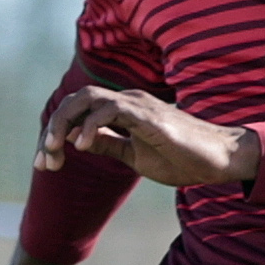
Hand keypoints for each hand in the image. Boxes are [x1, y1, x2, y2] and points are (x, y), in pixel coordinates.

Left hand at [37, 84, 261, 187]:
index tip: (45, 164)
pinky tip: (81, 147)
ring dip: (64, 123)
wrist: (220, 160)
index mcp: (123, 110)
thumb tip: (78, 141)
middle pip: (74, 102)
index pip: (78, 113)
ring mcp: (137, 104)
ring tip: (56, 150)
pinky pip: (110, 110)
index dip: (55, 137)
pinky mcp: (148, 114)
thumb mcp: (135, 156)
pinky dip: (90, 125)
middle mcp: (126, 100)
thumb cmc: (184, 159)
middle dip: (52, 129)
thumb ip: (109, 144)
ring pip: (86, 99)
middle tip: (44, 160)